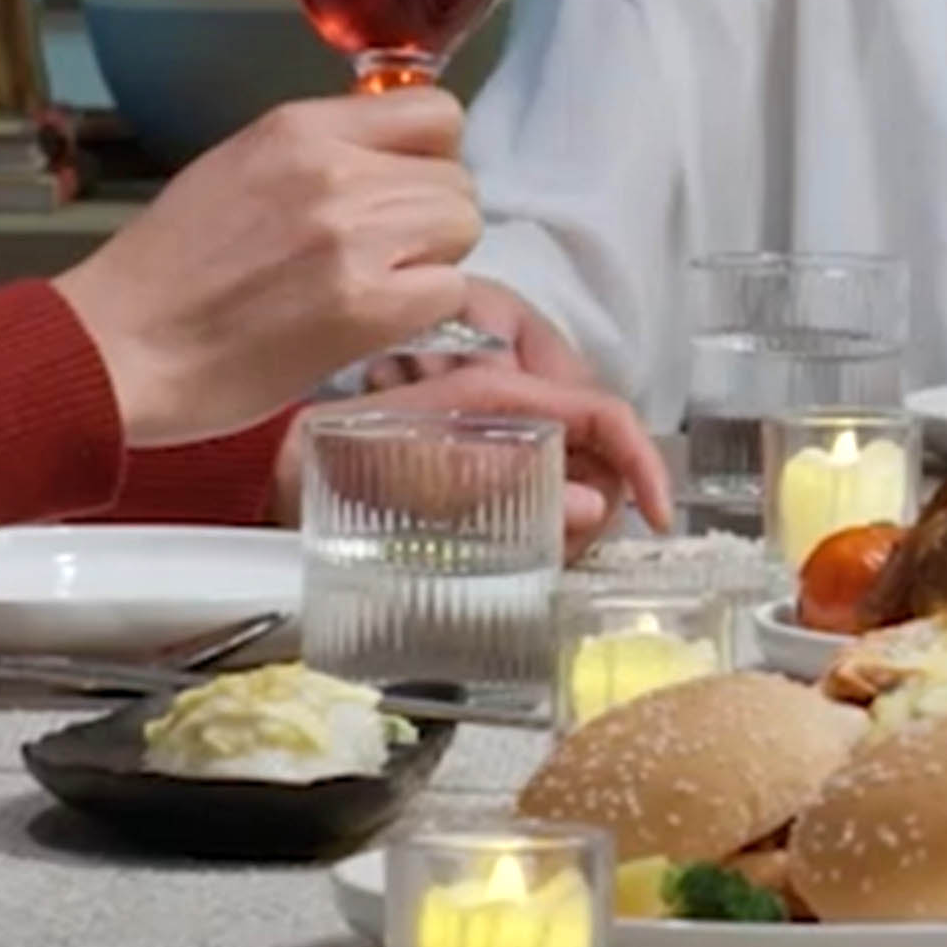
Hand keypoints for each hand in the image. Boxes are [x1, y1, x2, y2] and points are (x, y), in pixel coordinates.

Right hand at [49, 93, 488, 448]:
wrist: (117, 347)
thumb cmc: (166, 272)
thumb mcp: (238, 169)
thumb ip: (319, 154)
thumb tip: (390, 158)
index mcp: (299, 128)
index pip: (435, 113)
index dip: (432, 157)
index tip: (404, 190)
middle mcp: (334, 171)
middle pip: (456, 179)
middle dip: (433, 220)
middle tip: (384, 256)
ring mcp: (353, 238)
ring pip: (461, 229)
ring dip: (432, 264)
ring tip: (374, 288)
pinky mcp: (364, 307)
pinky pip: (449, 291)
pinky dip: (421, 312)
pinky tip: (372, 324)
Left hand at [342, 302, 682, 537]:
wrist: (288, 470)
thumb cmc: (340, 458)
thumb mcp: (415, 467)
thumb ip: (502, 479)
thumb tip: (589, 505)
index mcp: (503, 392)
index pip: (605, 411)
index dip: (644, 460)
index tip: (658, 515)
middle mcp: (511, 409)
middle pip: (602, 448)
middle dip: (607, 502)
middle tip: (572, 551)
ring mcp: (503, 438)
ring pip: (581, 474)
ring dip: (578, 521)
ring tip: (541, 554)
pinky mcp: (491, 468)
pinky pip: (548, 492)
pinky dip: (552, 527)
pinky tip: (524, 550)